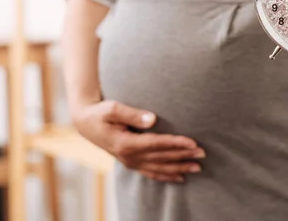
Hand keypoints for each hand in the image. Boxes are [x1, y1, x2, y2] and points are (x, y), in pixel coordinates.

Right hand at [72, 100, 204, 182]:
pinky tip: (180, 178)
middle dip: (183, 156)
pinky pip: (151, 173)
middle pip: (161, 158)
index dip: (176, 144)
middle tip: (203, 154)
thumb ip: (132, 114)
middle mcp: (129, 156)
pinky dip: (166, 176)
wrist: (85, 123)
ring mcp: (129, 162)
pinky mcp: (130, 163)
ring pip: (158, 168)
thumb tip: (153, 119)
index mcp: (125, 143)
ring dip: (179, 168)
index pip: (156, 144)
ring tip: (197, 168)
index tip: (193, 142)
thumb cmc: (100, 112)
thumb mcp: (113, 108)